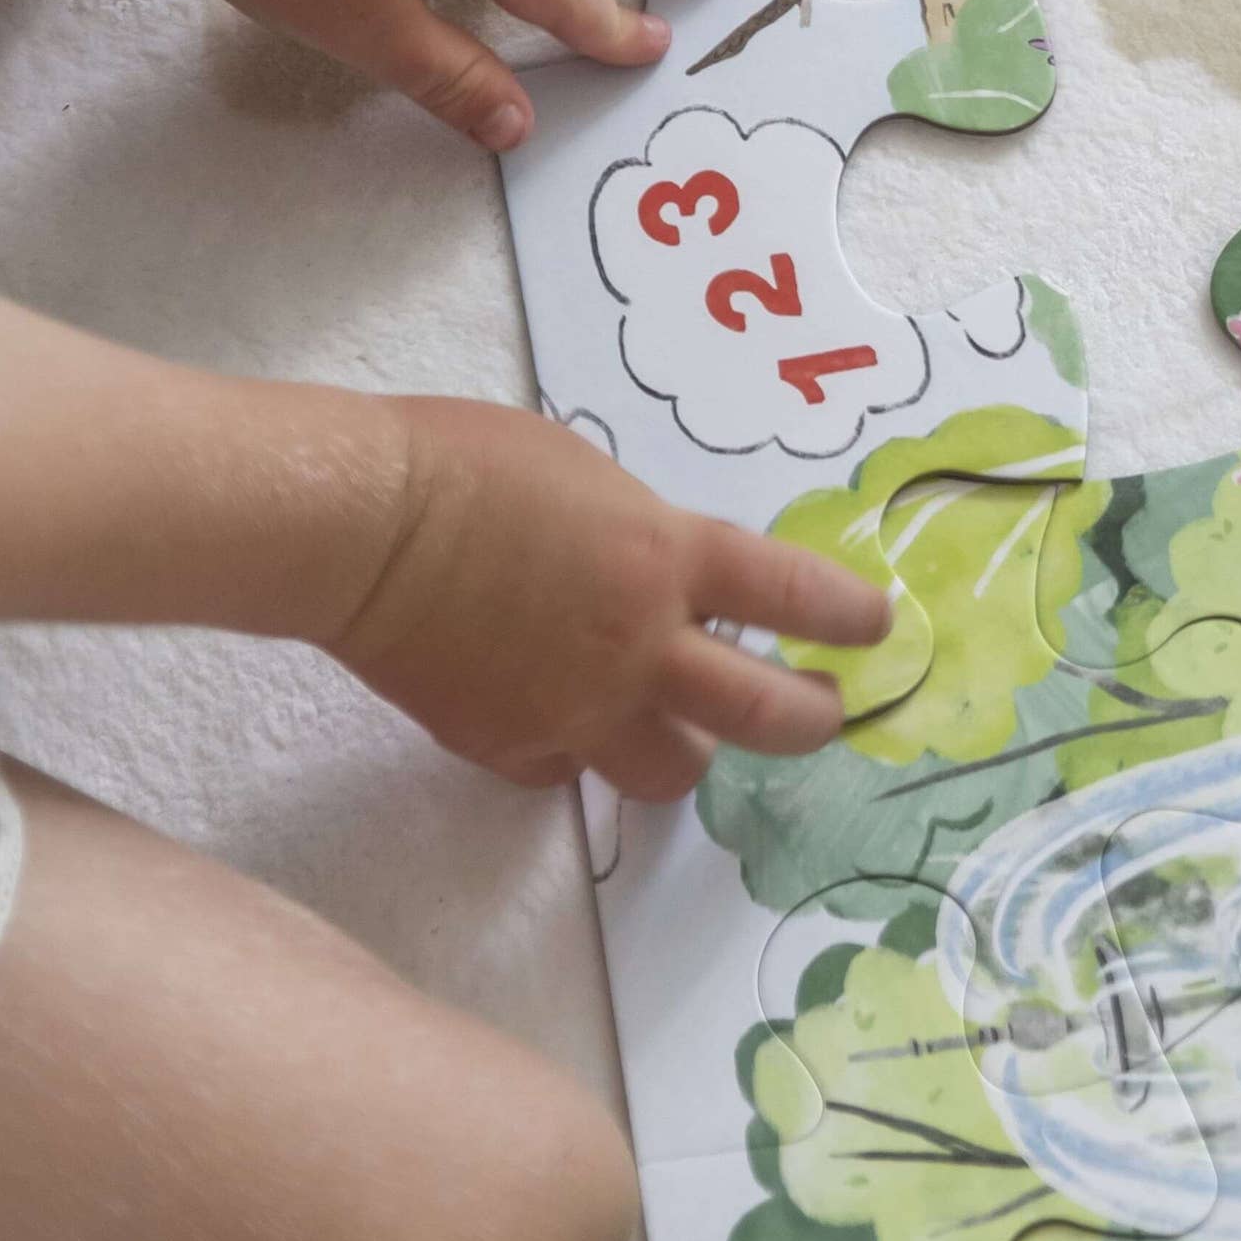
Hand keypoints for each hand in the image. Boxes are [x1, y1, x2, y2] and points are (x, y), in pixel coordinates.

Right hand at [338, 401, 891, 797]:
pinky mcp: (510, 748)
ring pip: (674, 774)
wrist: (365, 527)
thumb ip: (646, 540)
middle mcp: (640, 646)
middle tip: (821, 710)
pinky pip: (568, 771)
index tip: (876, 628)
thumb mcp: (593, 481)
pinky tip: (556, 715)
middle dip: (812, 720)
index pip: (795, 598)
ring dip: (690, 750)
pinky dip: (574, 751)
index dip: (848, 619)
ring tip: (683, 726)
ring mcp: (577, 709)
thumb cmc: (470, 466)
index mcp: (667, 557)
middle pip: (768, 718)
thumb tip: (665, 579)